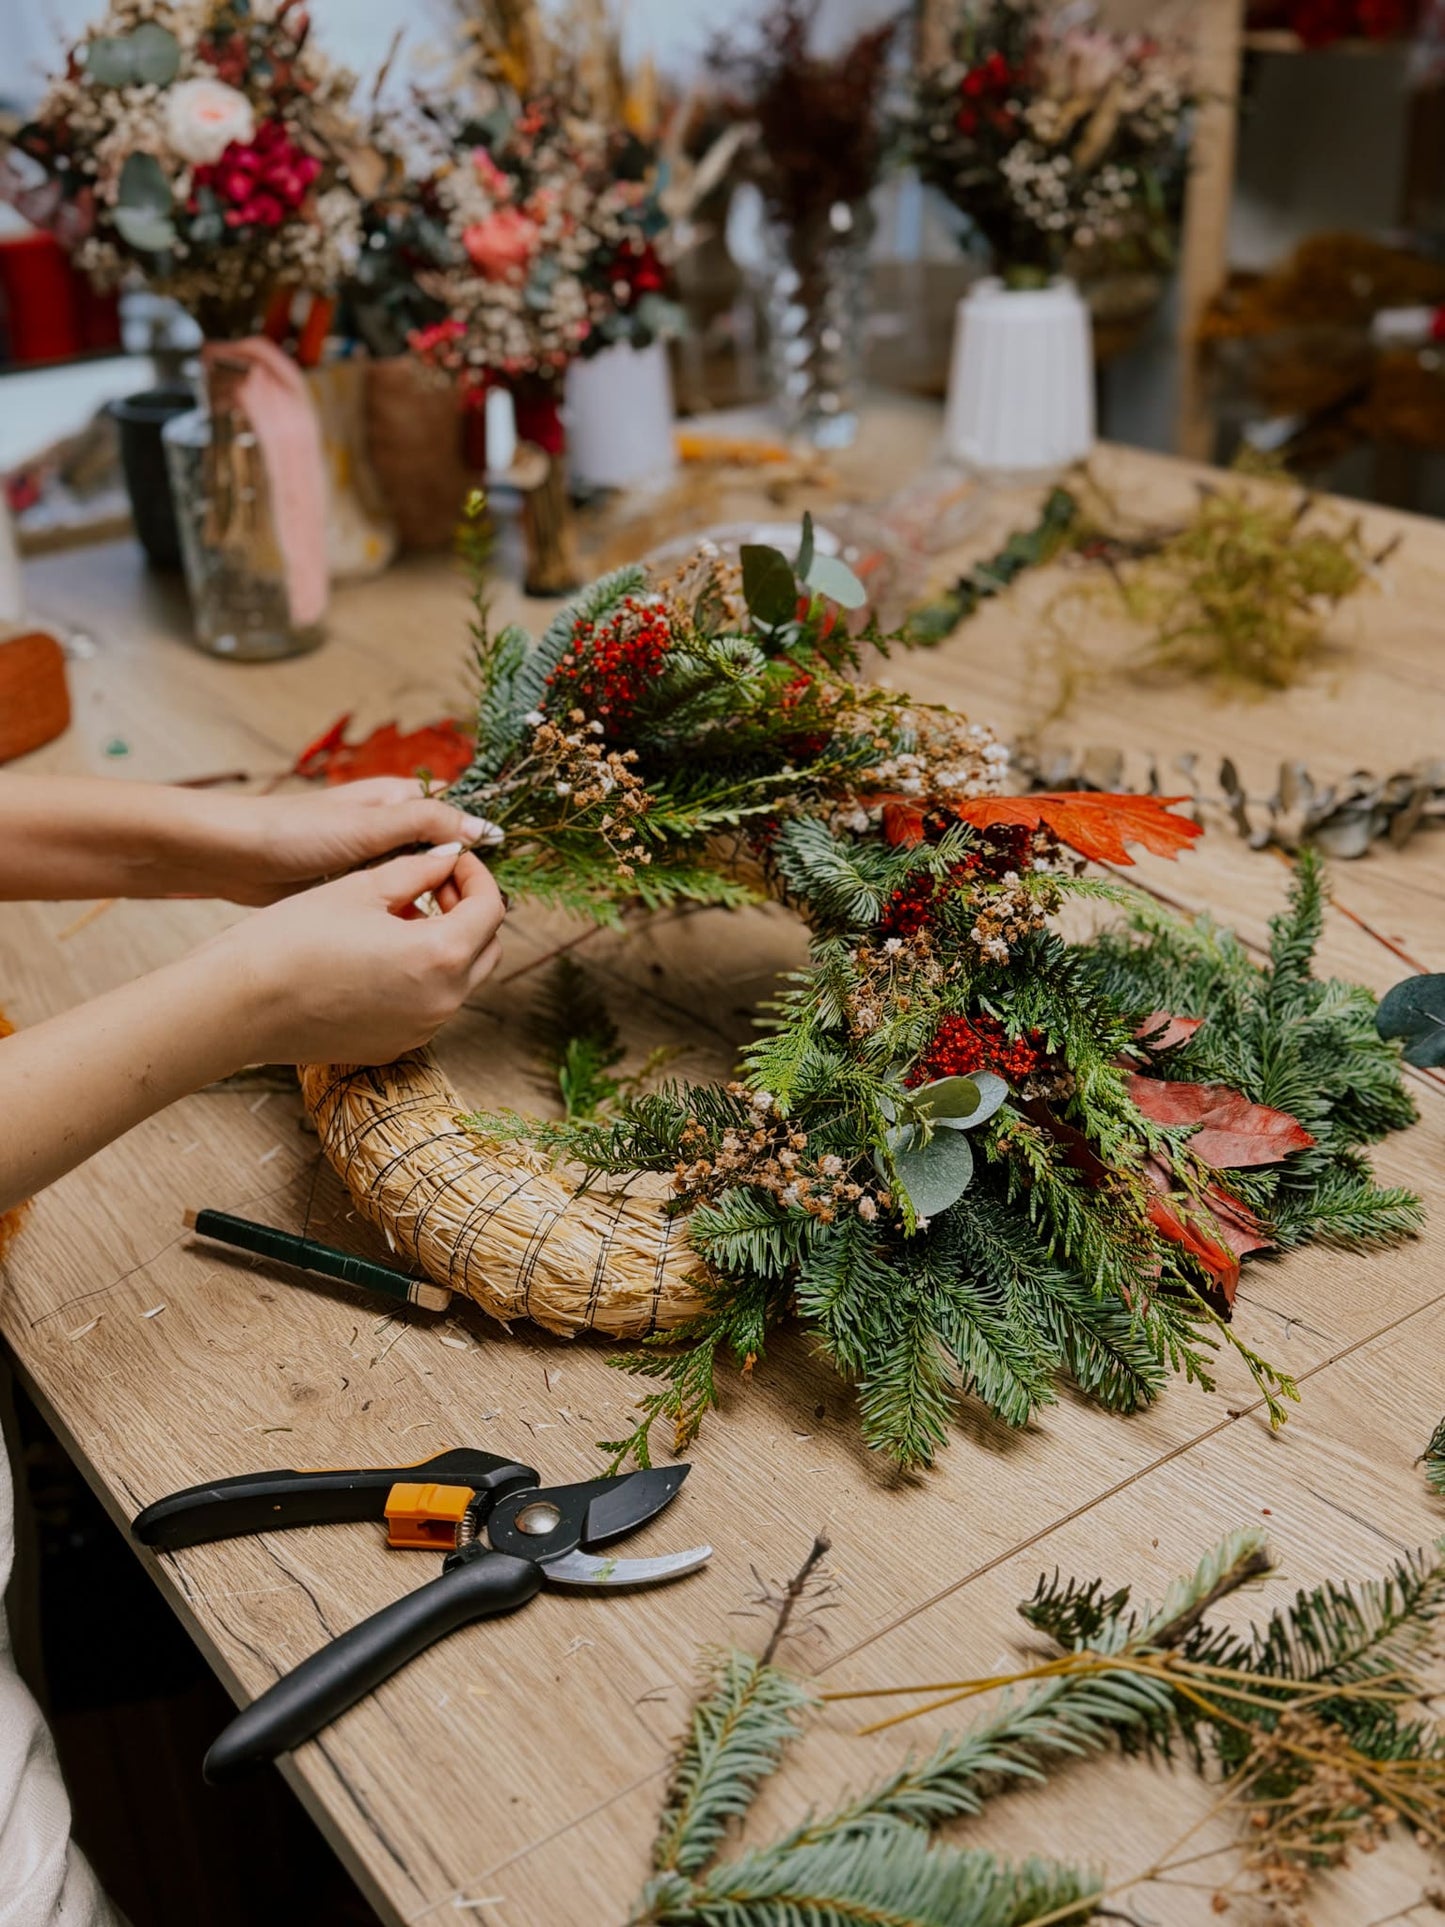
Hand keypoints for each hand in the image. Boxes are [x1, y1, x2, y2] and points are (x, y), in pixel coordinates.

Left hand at [197, 780, 503, 905]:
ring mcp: (372, 859)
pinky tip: (410, 940)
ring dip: (431, 903)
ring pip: (419, 882)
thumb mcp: (370, 825)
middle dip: (457, 881)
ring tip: (443, 931)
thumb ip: (428, 824)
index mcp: (399, 799)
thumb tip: (484, 829)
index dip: (479, 845)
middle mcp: (390, 827)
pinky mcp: (353, 888)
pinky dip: (404, 918)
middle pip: (443, 854)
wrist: (232, 858)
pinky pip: (393, 903)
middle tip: (467, 914)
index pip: (457, 817)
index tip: (492, 878)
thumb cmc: (296, 831)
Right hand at [212, 844, 505, 1065]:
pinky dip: (422, 977)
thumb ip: (418, 871)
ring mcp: (420, 1031)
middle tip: (434, 884)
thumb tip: (449, 857)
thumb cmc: (292, 939)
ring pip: (460, 980)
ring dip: (447, 944)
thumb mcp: (361, 889)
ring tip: (402, 916)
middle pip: (486, 949)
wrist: (238, 1005)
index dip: (476, 875)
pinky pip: (427, 1007)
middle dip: (470, 911)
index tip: (451, 859)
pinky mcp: (394, 1047)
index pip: (491, 909)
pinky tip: (382, 955)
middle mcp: (442, 1002)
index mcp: (439, 956)